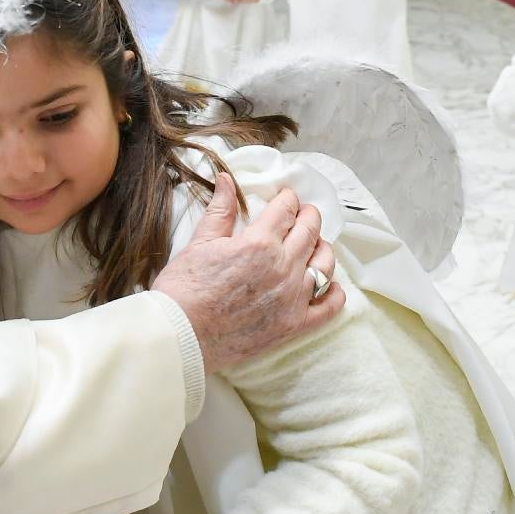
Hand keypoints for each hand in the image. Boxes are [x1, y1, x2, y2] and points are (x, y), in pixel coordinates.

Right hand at [150, 174, 343, 373]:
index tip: (286, 197)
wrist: (180, 334)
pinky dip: (334, 292)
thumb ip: (221, 210)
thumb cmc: (183, 289)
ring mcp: (292, 298)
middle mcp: (283, 268)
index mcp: (259, 243)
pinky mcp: (294, 325)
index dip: (288, 199)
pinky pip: (330, 306)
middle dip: (308, 216)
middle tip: (304, 213)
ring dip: (322, 248)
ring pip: (325, 264)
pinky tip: (329, 284)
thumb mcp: (200, 242)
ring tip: (314, 245)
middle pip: (309, 231)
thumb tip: (226, 179)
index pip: (286, 210)